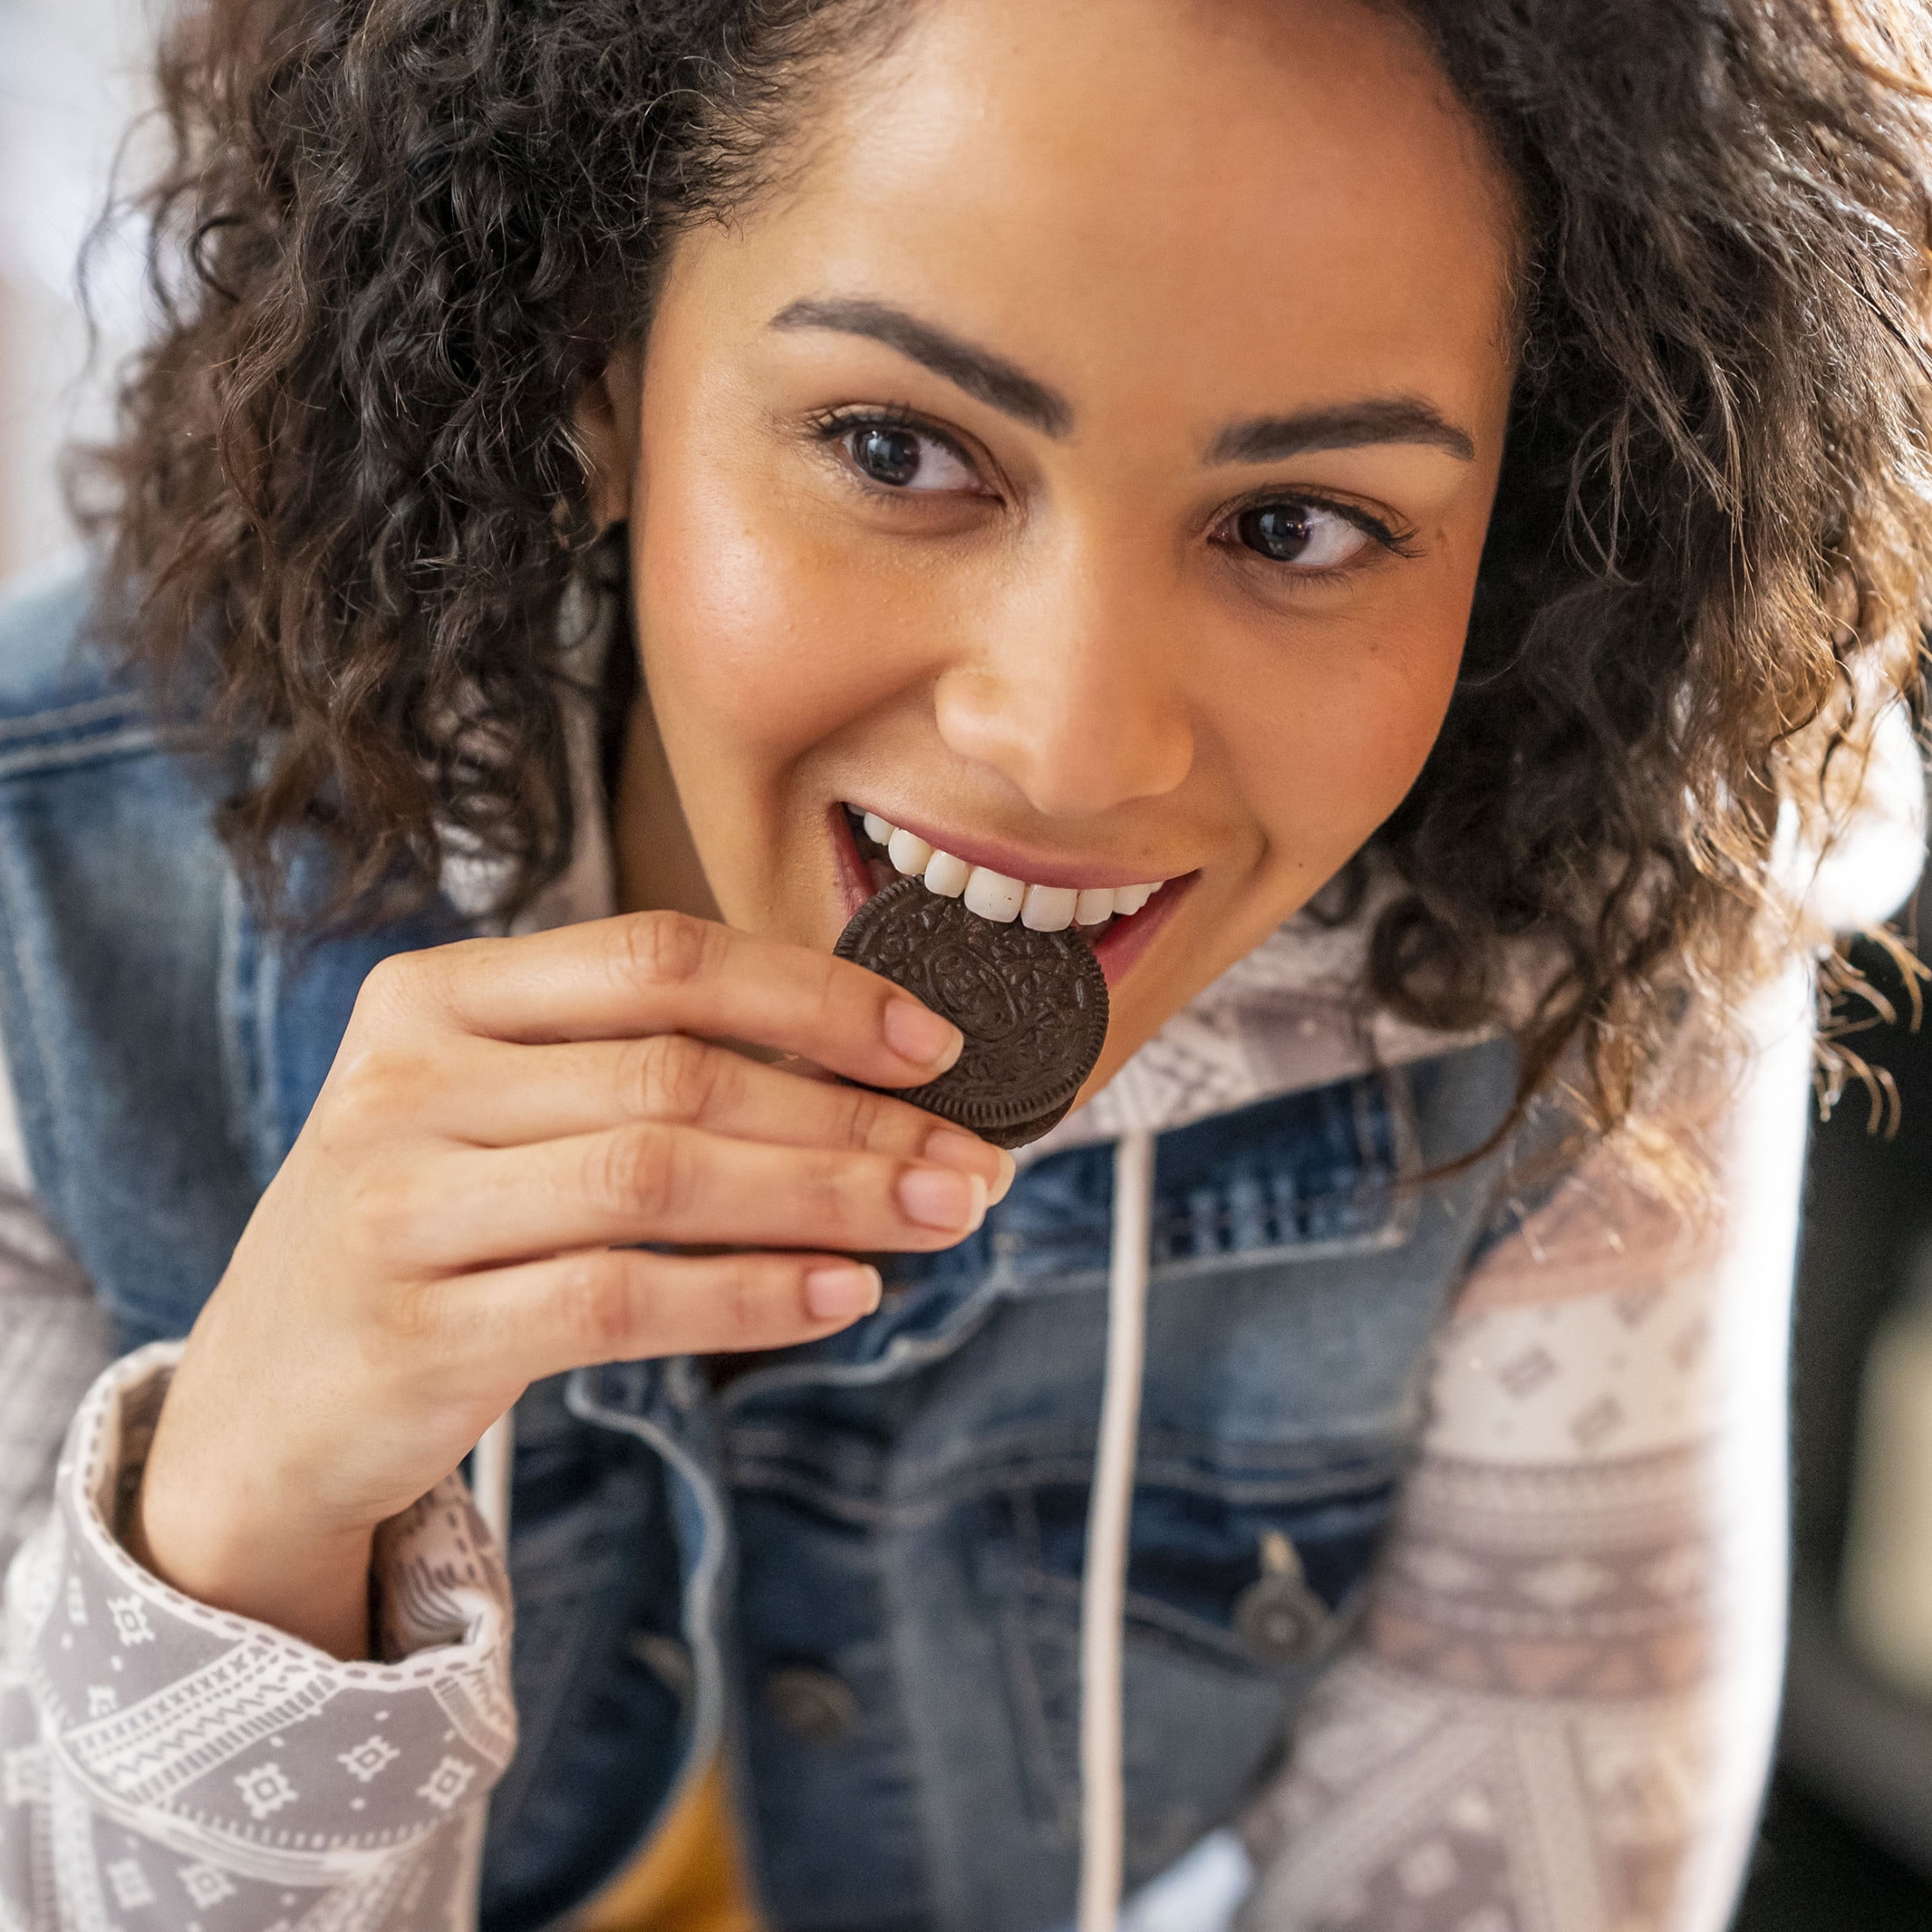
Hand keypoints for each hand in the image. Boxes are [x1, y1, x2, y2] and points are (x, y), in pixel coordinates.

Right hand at [132, 911, 1008, 1656]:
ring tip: (941, 1216)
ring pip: (661, 1178)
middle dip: (853, 1118)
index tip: (933, 1045)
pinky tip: (843, 1294)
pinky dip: (750, 1296)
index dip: (813, 995)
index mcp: (436, 995)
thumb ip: (632, 1071)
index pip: (657, 958)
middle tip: (972, 1159)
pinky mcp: (416, 1332)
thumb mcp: (489, 1115)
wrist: (262, 1405)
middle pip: (680, 1074)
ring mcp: (399, 1206)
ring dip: (829, 1197)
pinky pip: (621, 1298)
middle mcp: (406, 1081)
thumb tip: (864, 1074)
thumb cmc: (427, 1234)